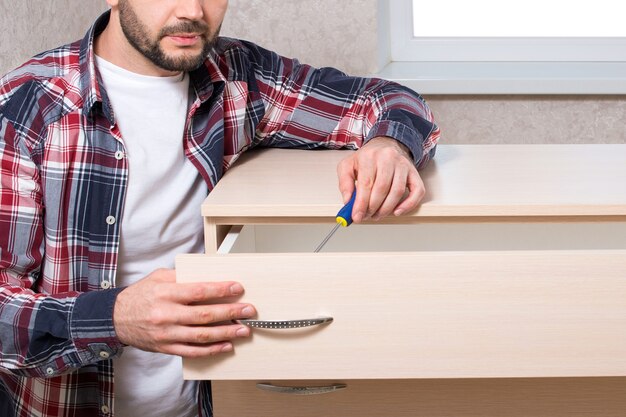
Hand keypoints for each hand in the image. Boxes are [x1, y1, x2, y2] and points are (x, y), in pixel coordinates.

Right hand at [113, 268, 255, 357]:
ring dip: (226, 333)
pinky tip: (226, 346)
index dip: (221, 290)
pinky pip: (192, 351)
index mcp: (166, 293)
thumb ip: (181, 276)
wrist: (115, 318)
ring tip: (243, 330)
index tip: (237, 288)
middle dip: (230, 313)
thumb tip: (207, 274)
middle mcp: (167, 315)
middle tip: (248, 311)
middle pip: (205, 315)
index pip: (199, 291)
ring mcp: (167, 334)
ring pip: (202, 336)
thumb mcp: (158, 277)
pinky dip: (211, 350)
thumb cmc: (139, 295)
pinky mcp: (166, 348)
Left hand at [336, 136, 424, 222]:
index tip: (357, 216)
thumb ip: (345, 183)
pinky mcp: (414, 172)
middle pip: (382, 189)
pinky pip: (417, 191)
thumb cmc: (367, 158)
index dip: (361, 204)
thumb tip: (348, 201)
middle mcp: (388, 158)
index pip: (366, 184)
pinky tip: (397, 211)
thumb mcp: (348, 165)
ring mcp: (403, 165)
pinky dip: (408, 205)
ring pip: (397, 192)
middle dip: (373, 208)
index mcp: (369, 156)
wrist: (386, 145)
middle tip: (366, 216)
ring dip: (386, 209)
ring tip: (377, 215)